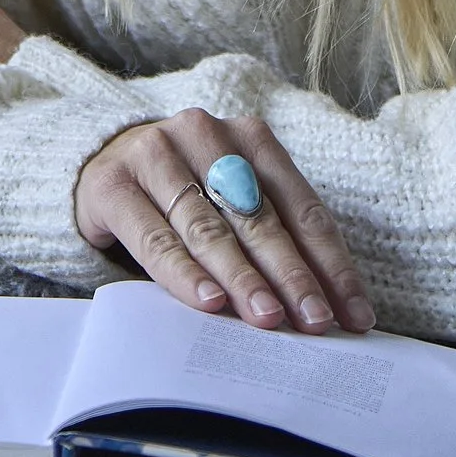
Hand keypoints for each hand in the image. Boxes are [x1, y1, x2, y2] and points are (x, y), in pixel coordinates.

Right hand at [74, 110, 372, 334]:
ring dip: (242, 277)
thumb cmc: (185, 198)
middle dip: (291, 274)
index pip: (300, 205)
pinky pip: (155, 235)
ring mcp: (155, 154)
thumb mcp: (232, 205)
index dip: (329, 262)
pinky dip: (184, 272)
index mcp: (249, 137)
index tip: (352, 314)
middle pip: (257, 216)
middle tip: (315, 321)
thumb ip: (272, 241)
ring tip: (267, 317)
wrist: (103, 168)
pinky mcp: (114, 183)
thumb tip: (326, 307)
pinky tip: (208, 301)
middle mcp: (204, 135)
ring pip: (208, 227)